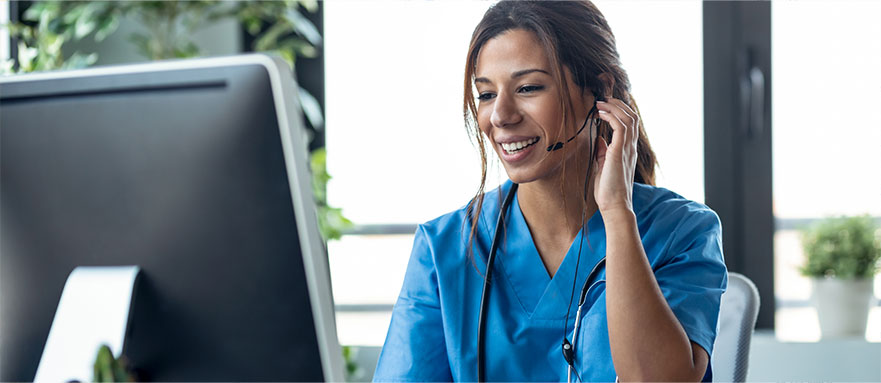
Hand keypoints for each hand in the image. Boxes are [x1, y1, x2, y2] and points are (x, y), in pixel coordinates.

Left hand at [593, 98, 637, 214]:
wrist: (614, 206)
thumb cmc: (608, 190)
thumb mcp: (603, 166)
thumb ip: (603, 151)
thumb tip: (599, 139)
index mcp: (627, 151)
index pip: (630, 124)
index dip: (620, 111)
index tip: (606, 106)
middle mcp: (630, 148)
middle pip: (632, 117)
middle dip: (618, 104)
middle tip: (603, 99)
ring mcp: (627, 149)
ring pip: (628, 118)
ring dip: (614, 107)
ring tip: (600, 103)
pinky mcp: (620, 152)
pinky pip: (620, 127)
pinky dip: (611, 116)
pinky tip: (600, 114)